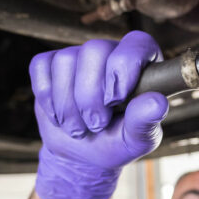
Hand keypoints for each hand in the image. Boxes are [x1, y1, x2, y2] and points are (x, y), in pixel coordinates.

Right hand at [29, 31, 168, 198]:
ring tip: (78, 128)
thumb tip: (157, 103)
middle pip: (94, 49)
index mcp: (141, 63)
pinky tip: (59, 116)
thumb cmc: (117, 142)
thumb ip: (146, 121)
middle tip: (96, 125)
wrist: (82, 154)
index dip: (123, 67)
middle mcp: (110, 52)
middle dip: (90, 95)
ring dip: (67, 104)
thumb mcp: (137, 139)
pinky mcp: (50, 64)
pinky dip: (47, 97)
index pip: (135, 43)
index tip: (116, 100)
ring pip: (65, 60)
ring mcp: (78, 56)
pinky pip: (41, 67)